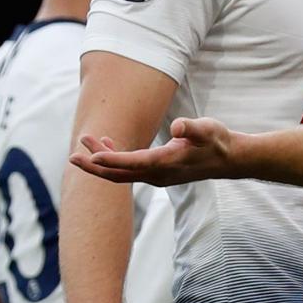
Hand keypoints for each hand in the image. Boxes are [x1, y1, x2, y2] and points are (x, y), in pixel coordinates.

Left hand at [70, 122, 242, 187]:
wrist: (229, 160)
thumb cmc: (217, 141)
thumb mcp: (207, 129)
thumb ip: (191, 127)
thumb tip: (178, 126)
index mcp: (166, 163)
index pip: (132, 163)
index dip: (110, 160)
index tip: (90, 155)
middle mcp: (158, 174)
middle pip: (119, 175)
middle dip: (94, 166)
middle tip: (72, 156)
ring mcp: (157, 176)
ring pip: (122, 173)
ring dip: (101, 161)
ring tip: (84, 142)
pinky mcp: (158, 174)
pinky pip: (129, 171)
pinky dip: (114, 161)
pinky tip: (106, 145)